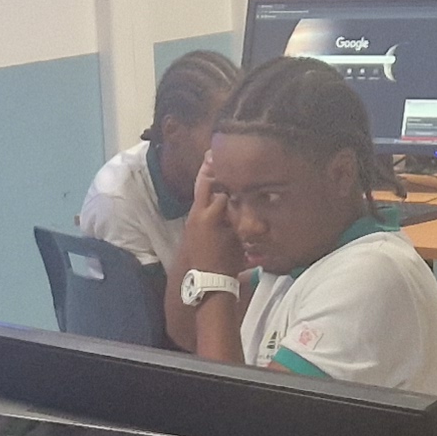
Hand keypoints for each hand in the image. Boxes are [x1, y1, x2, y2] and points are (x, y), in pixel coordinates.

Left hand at [179, 150, 240, 277]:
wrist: (208, 281)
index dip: (228, 178)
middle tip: (212, 154)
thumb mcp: (237, 238)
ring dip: (206, 183)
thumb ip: (239, 217)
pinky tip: (213, 194)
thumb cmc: (226, 261)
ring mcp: (192, 221)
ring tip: (212, 167)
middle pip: (203, 186)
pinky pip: (199, 207)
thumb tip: (244, 203)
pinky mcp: (191, 228)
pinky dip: (206, 198)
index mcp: (209, 215)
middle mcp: (198, 214)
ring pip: (199, 196)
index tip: (232, 165)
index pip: (221, 190)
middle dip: (209, 170)